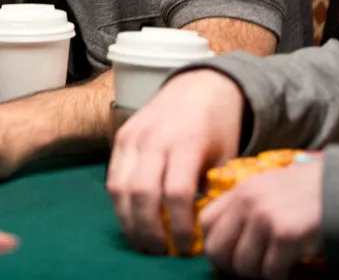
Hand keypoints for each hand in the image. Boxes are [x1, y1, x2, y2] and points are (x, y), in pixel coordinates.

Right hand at [106, 69, 244, 254]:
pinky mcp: (120, 138)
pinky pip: (113, 177)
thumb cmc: (217, 127)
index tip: (188, 246)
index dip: (180, 226)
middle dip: (149, 229)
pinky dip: (120, 203)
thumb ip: (213, 189)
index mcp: (187, 142)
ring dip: (129, 221)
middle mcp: (155, 138)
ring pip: (120, 188)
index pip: (177, 193)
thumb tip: (199, 227)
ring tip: (143, 241)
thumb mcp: (226, 156)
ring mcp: (133, 136)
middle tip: (161, 251)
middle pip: (143, 193)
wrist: (198, 87)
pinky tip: (133, 218)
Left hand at [200, 160, 322, 279]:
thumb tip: (227, 243)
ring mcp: (265, 218)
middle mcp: (248, 202)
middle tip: (253, 271)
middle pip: (217, 249)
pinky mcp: (286, 235)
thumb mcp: (269, 190)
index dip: (215, 246)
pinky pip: (270, 272)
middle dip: (232, 267)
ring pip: (243, 266)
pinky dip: (281, 276)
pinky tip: (293, 268)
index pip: (205, 223)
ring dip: (259, 274)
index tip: (231, 258)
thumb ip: (246, 209)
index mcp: (241, 191)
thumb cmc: (309, 195)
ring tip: (276, 267)